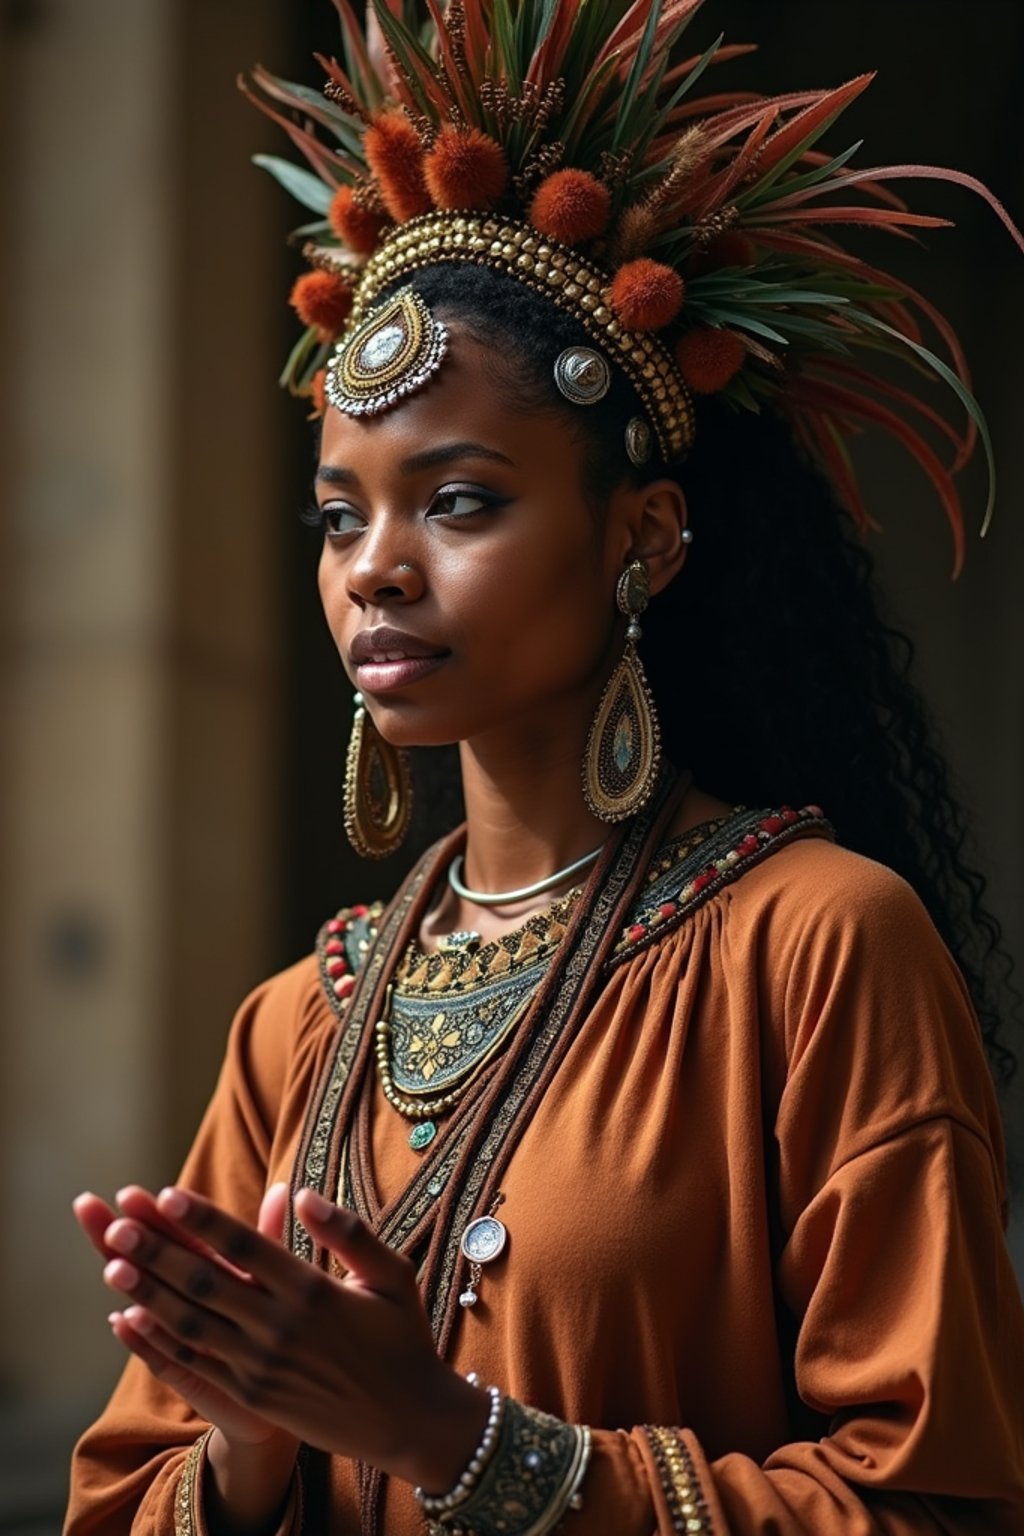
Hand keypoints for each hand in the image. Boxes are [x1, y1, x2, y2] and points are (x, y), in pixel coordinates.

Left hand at [97, 1184, 487, 1489]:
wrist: (408, 1420)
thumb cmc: (403, 1338)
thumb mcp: (393, 1275)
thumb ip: (349, 1233)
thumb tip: (304, 1194)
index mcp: (312, 1291)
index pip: (246, 1246)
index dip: (203, 1219)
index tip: (165, 1194)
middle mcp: (280, 1327)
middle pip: (206, 1281)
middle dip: (157, 1250)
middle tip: (116, 1221)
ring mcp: (261, 1365)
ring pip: (192, 1323)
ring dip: (148, 1292)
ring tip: (111, 1263)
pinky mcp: (252, 1395)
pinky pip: (196, 1364)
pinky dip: (158, 1342)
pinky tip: (129, 1321)